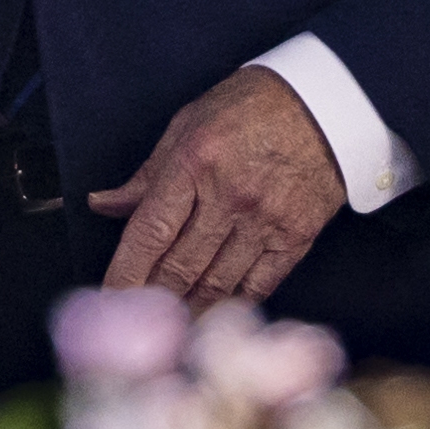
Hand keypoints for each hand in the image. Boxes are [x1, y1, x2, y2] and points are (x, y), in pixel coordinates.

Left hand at [90, 67, 345, 309]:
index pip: (149, 233)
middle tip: (134, 322)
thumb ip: (147, 175)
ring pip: (216, 285)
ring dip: (187, 310)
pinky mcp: (296, 237)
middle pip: (179, 267)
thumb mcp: (189, 124)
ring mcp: (265, 220)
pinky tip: (212, 314)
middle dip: (151, 301)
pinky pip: (258, 286)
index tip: (109, 298)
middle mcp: (229, 196)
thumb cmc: (251, 107)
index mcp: (194, 163)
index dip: (124, 273)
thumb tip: (102, 205)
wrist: (327, 103)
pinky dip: (231, 305)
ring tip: (167, 325)